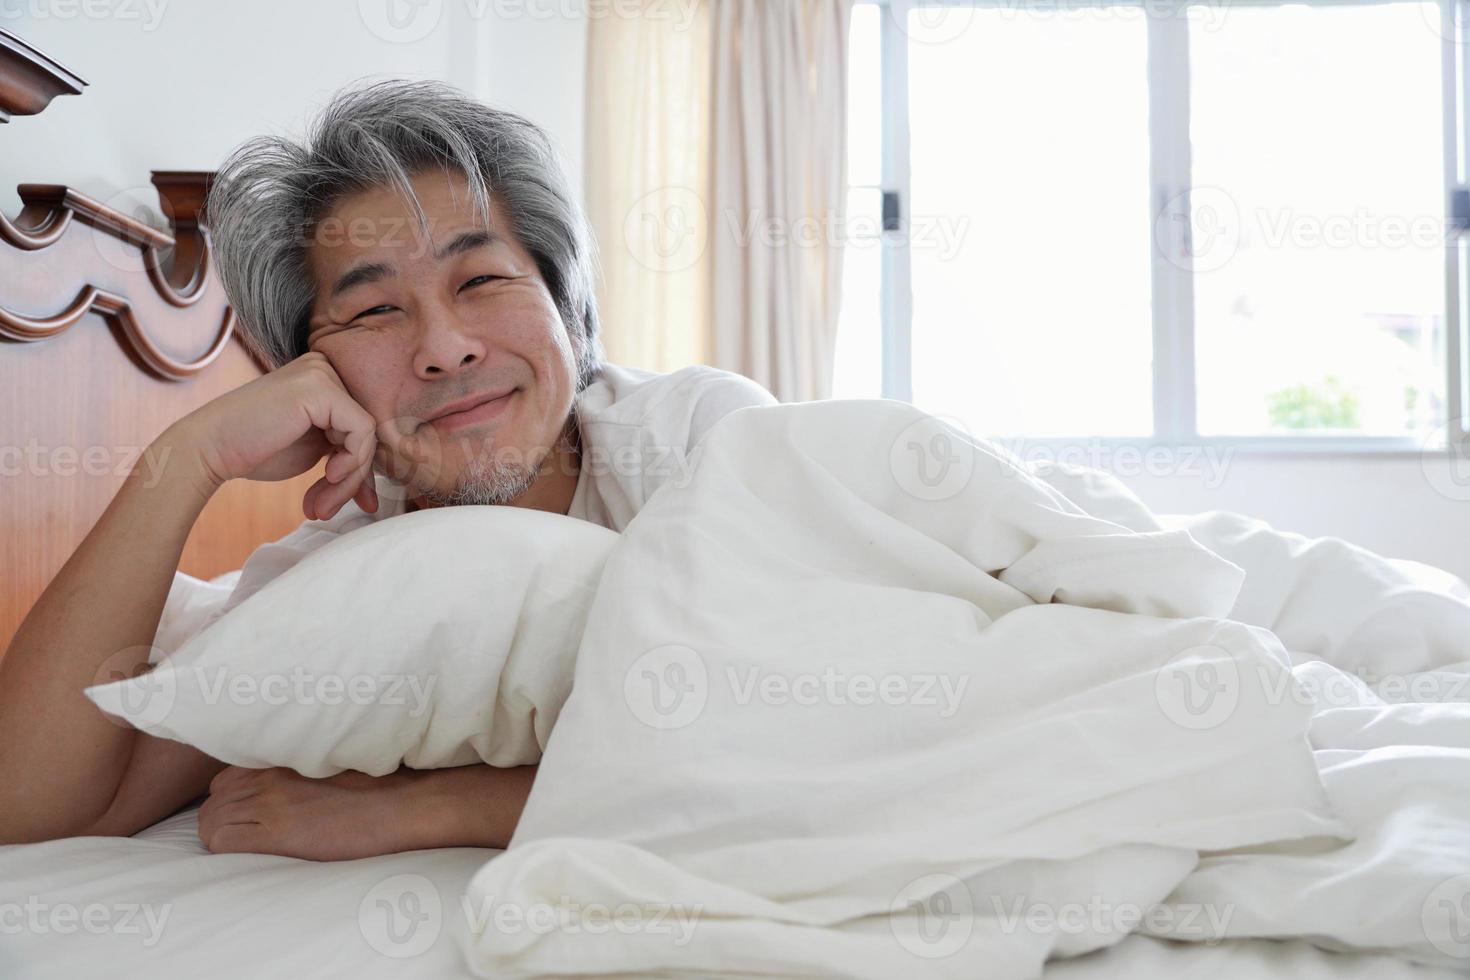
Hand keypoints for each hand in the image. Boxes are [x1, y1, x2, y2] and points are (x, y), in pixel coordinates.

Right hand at [164, 352, 379, 520]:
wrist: (208, 450)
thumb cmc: (256, 451)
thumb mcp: (314, 452)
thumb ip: (346, 457)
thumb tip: (375, 496)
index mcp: (325, 378)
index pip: (363, 425)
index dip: (361, 469)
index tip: (351, 502)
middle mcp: (326, 367)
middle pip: (368, 429)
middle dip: (355, 478)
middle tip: (329, 510)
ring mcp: (322, 373)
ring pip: (368, 434)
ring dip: (349, 480)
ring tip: (323, 506)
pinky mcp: (320, 386)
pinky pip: (362, 431)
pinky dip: (352, 464)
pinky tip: (327, 476)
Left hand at [198, 765, 416, 860]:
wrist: (400, 804)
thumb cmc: (377, 788)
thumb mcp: (331, 766)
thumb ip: (298, 772)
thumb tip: (285, 791)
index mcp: (282, 759)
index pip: (225, 779)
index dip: (228, 802)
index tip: (243, 816)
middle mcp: (269, 777)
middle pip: (213, 801)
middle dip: (218, 821)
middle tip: (240, 838)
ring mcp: (271, 803)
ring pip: (212, 821)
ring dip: (218, 837)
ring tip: (243, 849)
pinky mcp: (276, 832)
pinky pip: (222, 840)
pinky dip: (222, 849)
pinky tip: (247, 854)